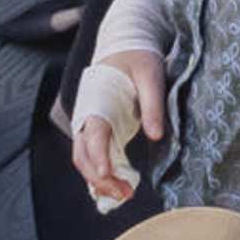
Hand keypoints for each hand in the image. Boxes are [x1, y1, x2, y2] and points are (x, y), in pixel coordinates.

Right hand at [68, 47, 166, 208]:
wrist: (126, 45)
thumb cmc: (138, 57)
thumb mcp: (150, 75)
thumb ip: (152, 104)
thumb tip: (156, 136)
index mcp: (96, 102)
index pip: (93, 135)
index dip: (98, 157)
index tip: (106, 175)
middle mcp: (88, 117)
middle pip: (83, 156)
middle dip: (100, 179)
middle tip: (125, 193)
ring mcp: (91, 126)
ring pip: (85, 161)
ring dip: (100, 181)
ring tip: (125, 194)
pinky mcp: (100, 132)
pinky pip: (95, 159)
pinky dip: (102, 176)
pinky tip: (117, 188)